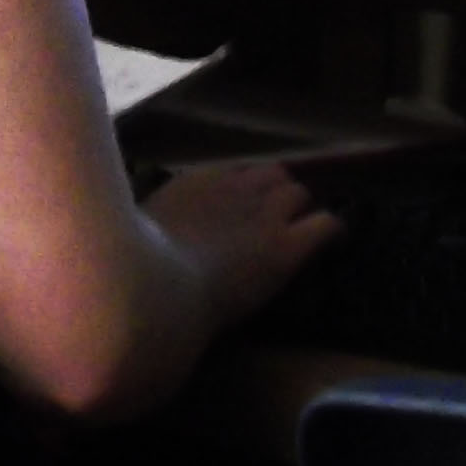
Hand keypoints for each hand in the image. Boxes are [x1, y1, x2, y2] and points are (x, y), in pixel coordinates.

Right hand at [145, 157, 339, 330]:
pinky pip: (326, 224)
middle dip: (275, 195)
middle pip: (273, 175)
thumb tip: (154, 224)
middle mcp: (236, 188)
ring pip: (299, 193)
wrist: (157, 294)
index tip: (240, 212)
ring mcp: (265, 215)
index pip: (238, 172)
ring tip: (296, 233)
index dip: (244, 192)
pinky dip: (329, 231)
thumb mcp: (138, 227)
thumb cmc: (135, 269)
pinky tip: (328, 243)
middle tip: (271, 223)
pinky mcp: (287, 246)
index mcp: (199, 182)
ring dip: (298, 211)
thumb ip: (159, 217)